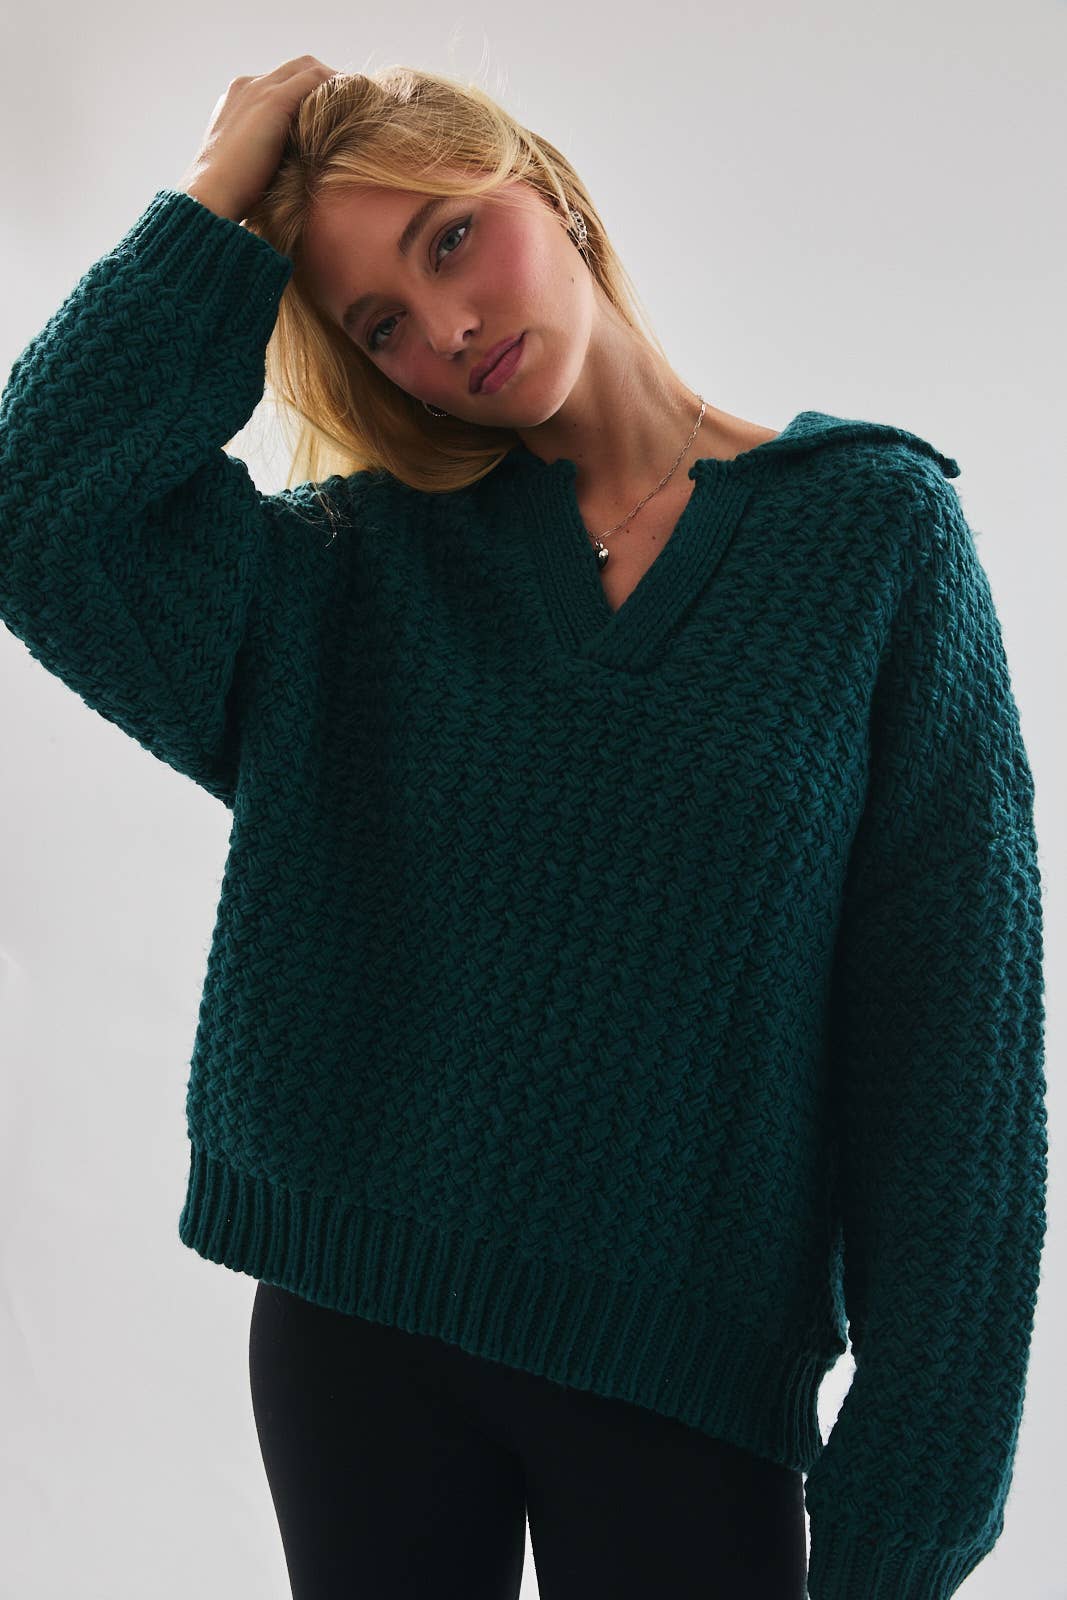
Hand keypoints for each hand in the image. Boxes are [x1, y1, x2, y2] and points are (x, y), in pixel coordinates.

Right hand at [177, 55, 340, 223]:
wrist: (210, 198)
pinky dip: (337, 87)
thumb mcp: (254, 169)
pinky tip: (355, 103)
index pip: (282, 82)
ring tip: (361, 104)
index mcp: (237, 100)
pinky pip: (315, 79)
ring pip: (308, 68)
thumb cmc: (232, 198)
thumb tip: (303, 169)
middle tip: (355, 105)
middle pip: (297, 68)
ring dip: (337, 82)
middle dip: (327, 82)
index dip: (311, 94)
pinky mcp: (272, 100)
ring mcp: (258, 89)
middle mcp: (246, 86)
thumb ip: (274, 156)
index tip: (335, 114)